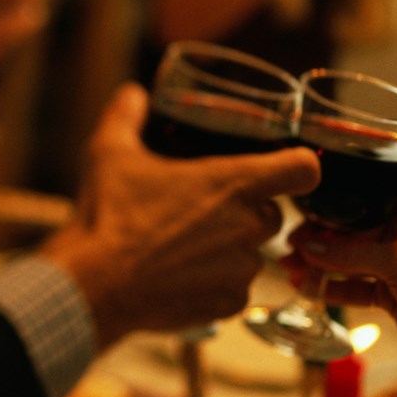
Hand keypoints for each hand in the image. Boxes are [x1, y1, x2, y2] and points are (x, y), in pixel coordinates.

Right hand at [40, 83, 319, 348]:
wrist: (91, 287)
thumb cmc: (107, 217)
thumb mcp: (111, 155)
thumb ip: (127, 117)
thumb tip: (131, 92)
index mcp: (236, 183)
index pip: (304, 168)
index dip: (297, 167)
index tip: (283, 170)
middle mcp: (250, 225)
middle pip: (273, 213)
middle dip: (247, 212)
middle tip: (205, 211)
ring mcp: (243, 268)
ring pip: (252, 253)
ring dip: (230, 250)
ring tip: (184, 247)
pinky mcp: (230, 303)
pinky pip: (235, 290)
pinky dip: (215, 285)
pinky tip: (180, 277)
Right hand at [295, 185, 396, 370]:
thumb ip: (352, 253)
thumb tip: (307, 246)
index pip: (372, 191)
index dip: (340, 196)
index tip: (307, 200)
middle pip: (353, 226)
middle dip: (321, 234)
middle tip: (289, 240)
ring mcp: (395, 261)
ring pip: (349, 256)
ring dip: (320, 261)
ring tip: (287, 266)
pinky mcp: (388, 290)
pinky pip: (353, 284)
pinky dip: (331, 286)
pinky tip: (305, 286)